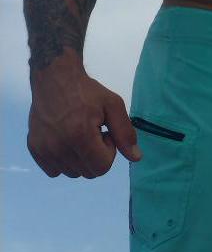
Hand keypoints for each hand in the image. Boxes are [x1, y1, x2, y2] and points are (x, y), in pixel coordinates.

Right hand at [28, 61, 141, 178]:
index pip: (102, 168)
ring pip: (72, 173)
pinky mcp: (34, 148)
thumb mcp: (113, 105)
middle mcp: (59, 146)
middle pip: (88, 173)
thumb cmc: (86, 91)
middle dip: (96, 155)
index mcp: (80, 135)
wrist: (55, 78)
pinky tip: (65, 141)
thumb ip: (125, 133)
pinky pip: (54, 171)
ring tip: (78, 134)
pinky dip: (63, 161)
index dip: (108, 151)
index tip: (104, 133)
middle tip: (92, 133)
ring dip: (80, 158)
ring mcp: (44, 149)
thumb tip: (136, 158)